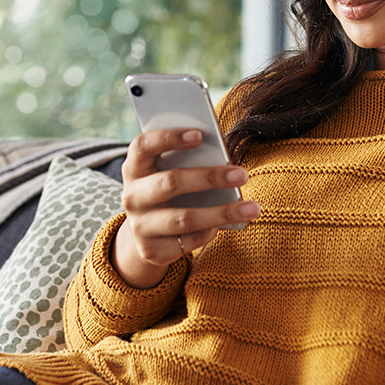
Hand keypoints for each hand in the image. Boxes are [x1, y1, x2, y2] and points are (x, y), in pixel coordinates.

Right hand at [114, 128, 260, 288]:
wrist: (145, 233)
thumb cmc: (167, 190)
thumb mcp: (167, 171)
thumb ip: (186, 160)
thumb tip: (223, 158)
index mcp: (134, 168)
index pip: (144, 146)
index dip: (169, 138)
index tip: (200, 134)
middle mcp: (131, 196)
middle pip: (170, 183)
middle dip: (209, 178)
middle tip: (242, 174)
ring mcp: (139, 226)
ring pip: (184, 218)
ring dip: (222, 212)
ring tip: (252, 208)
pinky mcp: (151, 250)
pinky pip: (188, 241)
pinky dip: (210, 232)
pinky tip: (230, 224)